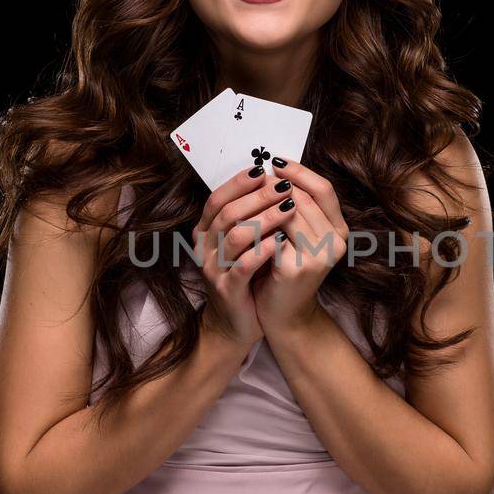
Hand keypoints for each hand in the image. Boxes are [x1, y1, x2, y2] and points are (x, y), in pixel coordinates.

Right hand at [192, 164, 299, 346]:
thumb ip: (247, 217)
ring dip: (265, 218)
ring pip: (236, 236)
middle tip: (283, 185)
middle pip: (227, 213)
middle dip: (257, 196)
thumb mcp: (241, 244)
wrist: (236, 324)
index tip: (262, 169)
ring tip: (289, 207)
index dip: (238, 183)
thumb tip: (269, 180)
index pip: (216, 199)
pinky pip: (244, 265)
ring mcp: (214, 270)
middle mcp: (205, 249)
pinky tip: (281, 240)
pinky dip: (263, 250)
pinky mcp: (228, 290)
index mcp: (205, 233)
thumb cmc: (244, 277)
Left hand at [251, 158, 347, 334]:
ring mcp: (318, 256)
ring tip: (247, 192)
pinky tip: (242, 217)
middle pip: (305, 197)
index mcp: (340, 231)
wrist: (283, 315)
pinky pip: (273, 235)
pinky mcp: (296, 268)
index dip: (300, 172)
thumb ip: (296, 209)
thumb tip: (273, 173)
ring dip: (265, 200)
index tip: (276, 161)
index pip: (324, 190)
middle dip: (277, 183)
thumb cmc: (287, 272)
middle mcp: (335, 243)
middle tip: (256, 174)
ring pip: (289, 212)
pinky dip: (257, 224)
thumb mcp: (298, 238)